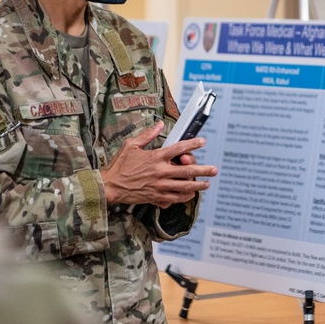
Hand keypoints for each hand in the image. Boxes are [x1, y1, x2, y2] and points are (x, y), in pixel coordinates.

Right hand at [100, 121, 217, 208]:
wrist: (110, 186)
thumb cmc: (119, 165)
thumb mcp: (131, 145)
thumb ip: (147, 135)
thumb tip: (159, 125)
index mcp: (155, 157)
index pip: (179, 148)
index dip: (193, 144)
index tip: (202, 141)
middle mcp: (160, 172)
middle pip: (187, 170)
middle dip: (203, 170)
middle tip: (214, 170)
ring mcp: (159, 186)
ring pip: (184, 186)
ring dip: (198, 185)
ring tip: (206, 184)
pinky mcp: (156, 197)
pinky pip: (175, 198)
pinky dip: (184, 196)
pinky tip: (190, 194)